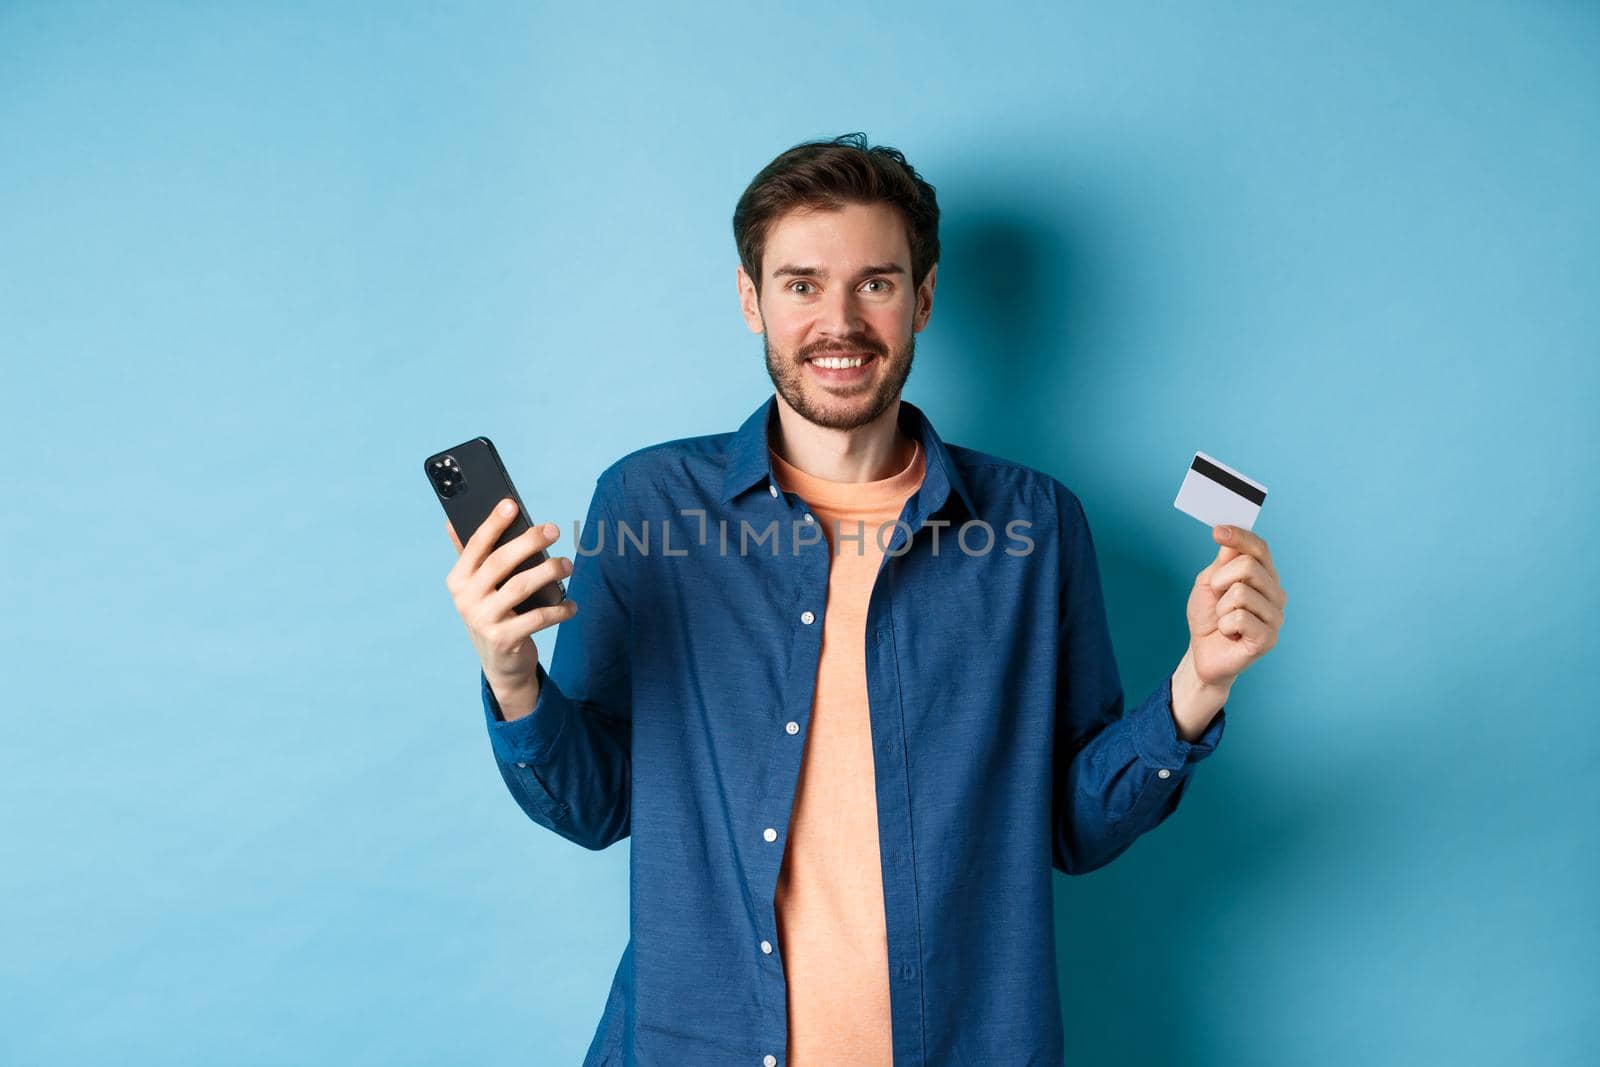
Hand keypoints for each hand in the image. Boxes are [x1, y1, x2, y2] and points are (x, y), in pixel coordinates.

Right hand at [444, 498, 577, 691]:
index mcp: (458, 580)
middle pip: (501, 562)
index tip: (511, 504)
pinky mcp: (503, 640)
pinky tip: (571, 604)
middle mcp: (466, 599)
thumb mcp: (476, 588)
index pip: (475, 545)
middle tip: (553, 530)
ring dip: (549, 572)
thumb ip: (469, 556)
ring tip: (568, 565)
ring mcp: (483, 620)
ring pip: (521, 587)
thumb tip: (450, 521)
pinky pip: (537, 618)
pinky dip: (559, 610)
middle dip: (529, 541)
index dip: (493, 523)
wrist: (500, 664)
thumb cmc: (493, 614)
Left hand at [1185, 524, 1286, 688]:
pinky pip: (1238, 618)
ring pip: (1240, 593)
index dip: (1240, 536)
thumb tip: (1229, 533)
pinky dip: (1224, 625)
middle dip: (1220, 580)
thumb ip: (1223, 560)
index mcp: (1265, 576)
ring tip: (1224, 619)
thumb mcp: (1210, 582)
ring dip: (1221, 607)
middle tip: (1216, 597)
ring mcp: (1275, 617)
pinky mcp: (1268, 639)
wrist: (1203, 652)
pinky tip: (1229, 634)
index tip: (1218, 531)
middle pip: (1248, 566)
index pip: (1259, 548)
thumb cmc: (1209, 615)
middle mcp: (1276, 594)